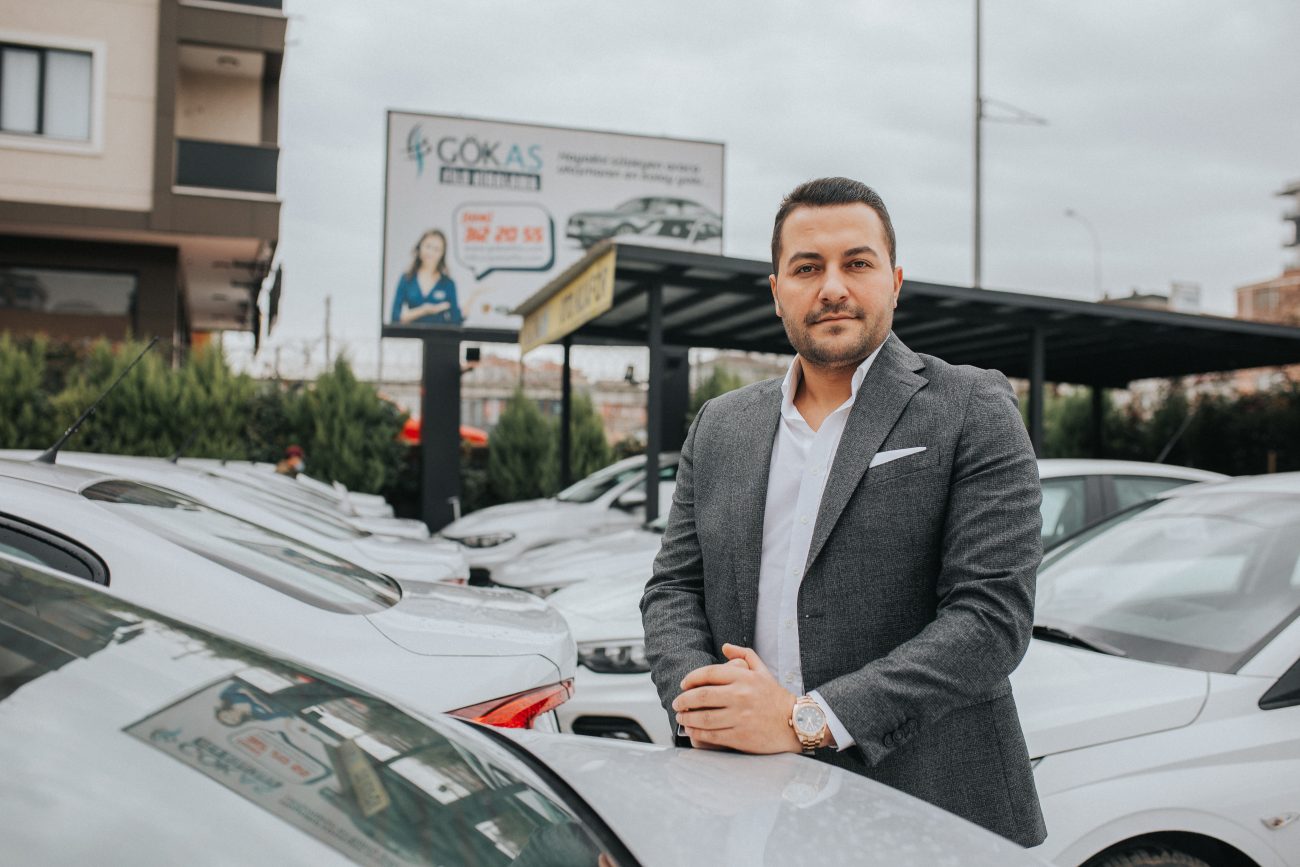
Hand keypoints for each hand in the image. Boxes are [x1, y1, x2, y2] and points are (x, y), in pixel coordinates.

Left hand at [672, 643, 800, 753]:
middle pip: (701, 696)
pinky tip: (692, 730)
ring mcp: (740, 717)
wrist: (796, 723)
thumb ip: (744, 655)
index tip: (683, 684)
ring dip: (687, 718)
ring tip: (681, 717)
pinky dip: (698, 733)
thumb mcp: (762, 671)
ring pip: (704, 717)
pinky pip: (712, 735)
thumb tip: (725, 647)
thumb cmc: (776, 697)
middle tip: (676, 703)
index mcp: (744, 677)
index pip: (708, 674)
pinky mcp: (741, 736)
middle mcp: (740, 696)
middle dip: (683, 700)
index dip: (691, 679)